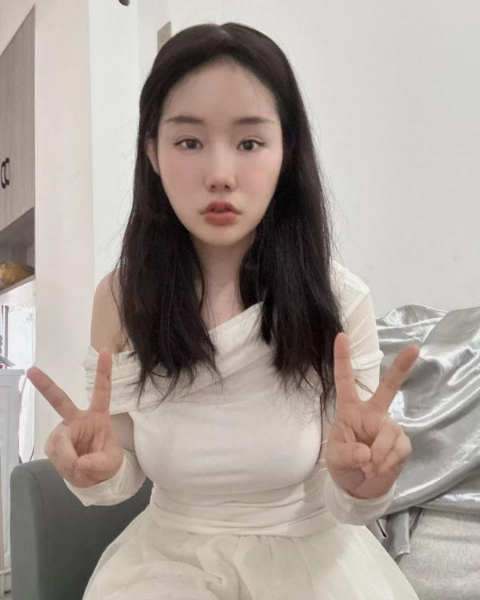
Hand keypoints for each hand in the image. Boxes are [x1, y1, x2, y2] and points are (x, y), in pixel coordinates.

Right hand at [27, 349, 123, 487]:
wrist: (95, 478)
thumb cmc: (107, 462)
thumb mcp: (111, 462)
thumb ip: (98, 462)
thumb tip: (79, 462)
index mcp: (98, 415)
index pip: (102, 391)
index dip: (104, 372)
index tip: (107, 351)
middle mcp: (78, 418)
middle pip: (60, 400)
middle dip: (45, 385)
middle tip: (31, 370)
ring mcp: (64, 430)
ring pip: (59, 441)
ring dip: (68, 459)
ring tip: (79, 468)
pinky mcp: (54, 444)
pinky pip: (55, 454)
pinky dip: (64, 465)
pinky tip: (71, 468)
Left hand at [324, 333, 419, 499]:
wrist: (359, 487)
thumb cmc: (342, 464)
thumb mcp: (335, 459)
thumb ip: (347, 454)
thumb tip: (367, 452)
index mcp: (350, 409)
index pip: (345, 381)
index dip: (342, 359)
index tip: (340, 336)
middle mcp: (372, 413)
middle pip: (388, 387)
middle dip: (401, 368)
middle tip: (414, 348)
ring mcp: (388, 427)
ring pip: (390, 432)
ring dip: (379, 454)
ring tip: (368, 467)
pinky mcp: (402, 443)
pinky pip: (398, 449)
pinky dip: (387, 463)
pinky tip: (377, 469)